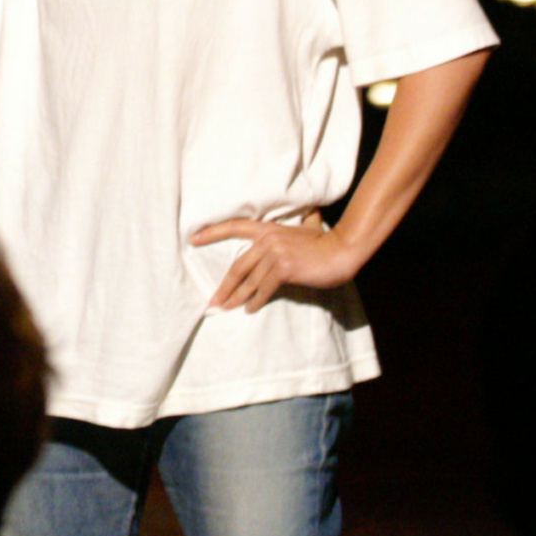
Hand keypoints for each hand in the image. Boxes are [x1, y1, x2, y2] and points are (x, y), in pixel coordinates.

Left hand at [191, 210, 361, 312]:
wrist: (342, 250)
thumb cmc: (324, 241)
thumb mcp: (303, 229)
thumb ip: (290, 229)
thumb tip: (289, 225)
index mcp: (268, 229)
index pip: (234, 227)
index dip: (212, 232)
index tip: (193, 239)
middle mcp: (267, 239)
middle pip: (238, 266)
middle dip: (224, 286)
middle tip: (213, 301)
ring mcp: (275, 254)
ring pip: (249, 281)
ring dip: (236, 298)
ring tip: (226, 309)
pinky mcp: (284, 268)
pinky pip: (264, 289)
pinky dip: (255, 301)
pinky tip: (249, 309)